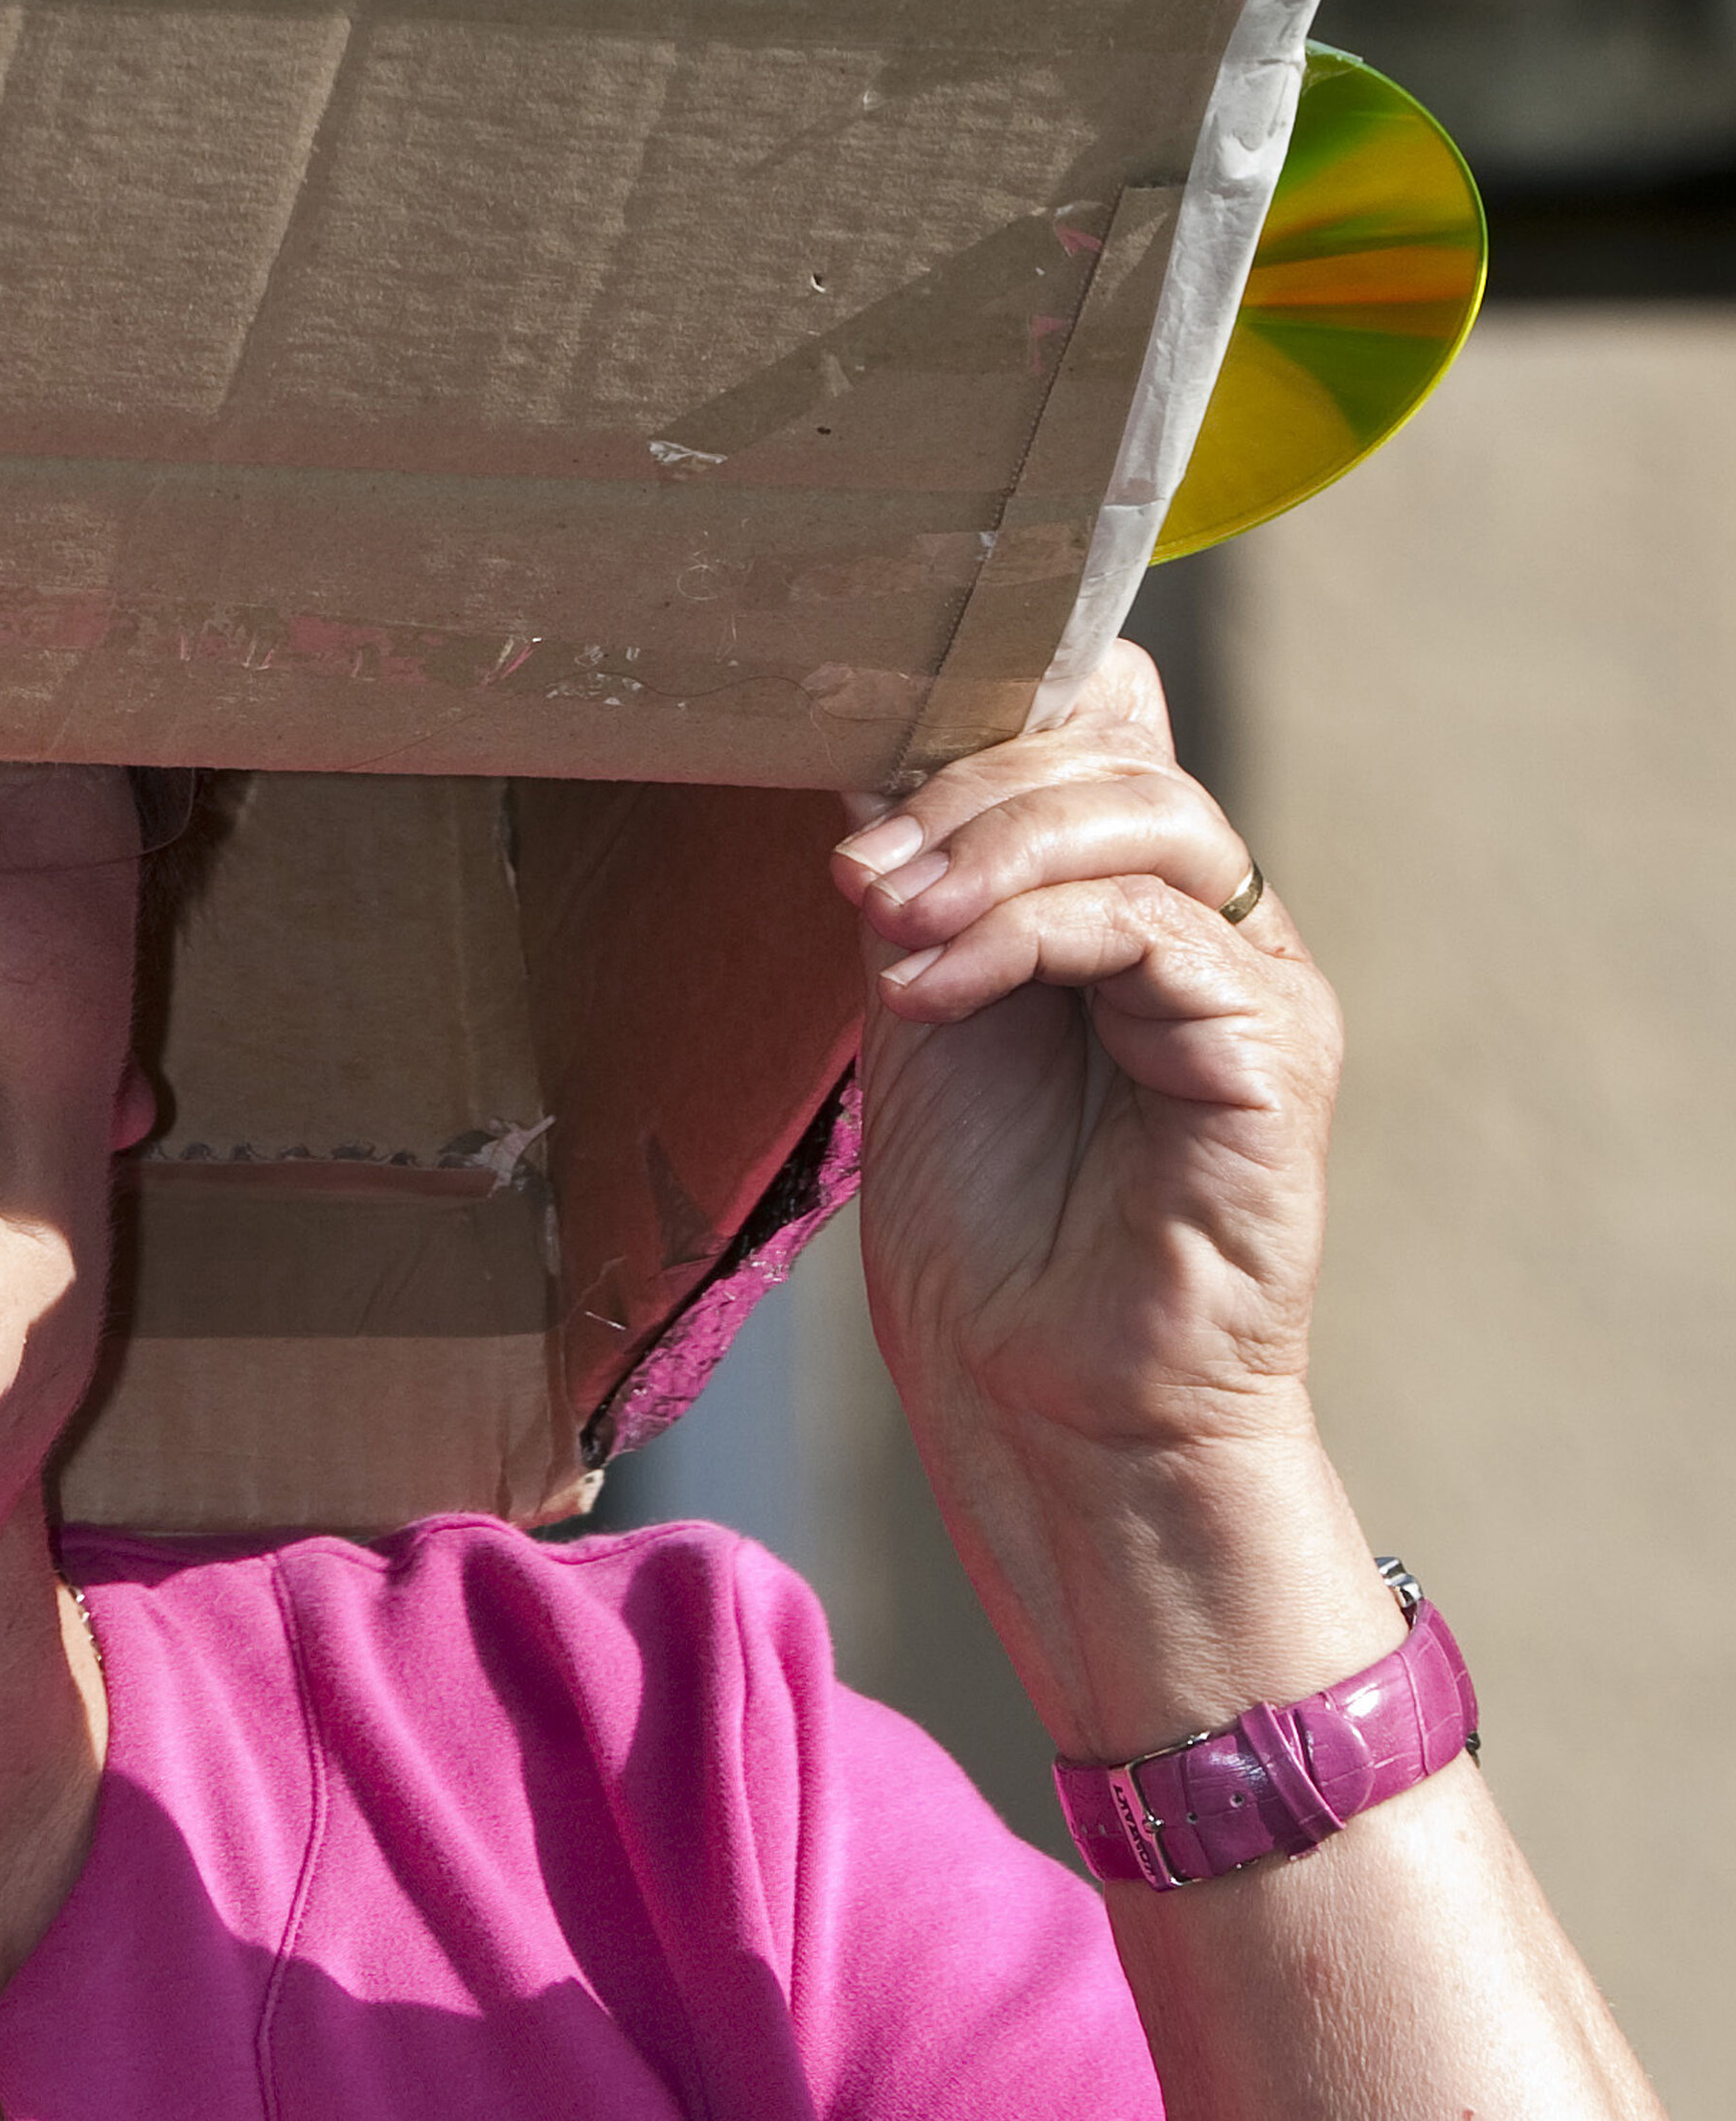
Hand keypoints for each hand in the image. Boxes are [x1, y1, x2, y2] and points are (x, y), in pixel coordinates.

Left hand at [831, 639, 1386, 1749]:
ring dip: (988, 850)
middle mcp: (1206, 924)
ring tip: (881, 916)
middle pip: (1118, 751)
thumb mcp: (923, 1021)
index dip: (983, 710)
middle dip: (966, 786)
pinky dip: (1026, 934)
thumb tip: (869, 763)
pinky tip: (927, 985)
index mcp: (1123, 901)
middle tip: (854, 861)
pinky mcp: (1270, 1047)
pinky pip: (1155, 928)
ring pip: (1145, 818)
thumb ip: (922, 897)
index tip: (850, 758)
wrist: (1047, 1410)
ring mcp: (1251, 979)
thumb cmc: (986, 1240)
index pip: (1096, 724)